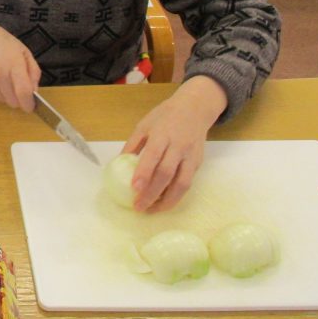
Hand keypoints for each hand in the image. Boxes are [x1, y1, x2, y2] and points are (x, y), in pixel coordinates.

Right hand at [0, 9, 40, 111]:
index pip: (23, 92)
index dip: (29, 104)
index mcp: (14, 63)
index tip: (31, 106)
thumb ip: (34, 72)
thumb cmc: (2, 42)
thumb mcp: (24, 52)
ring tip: (5, 79)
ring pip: (3, 101)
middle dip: (19, 100)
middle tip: (19, 90)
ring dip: (7, 95)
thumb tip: (34, 92)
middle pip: (13, 101)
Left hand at [122, 75, 226, 212]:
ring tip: (151, 210)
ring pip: (182, 183)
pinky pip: (187, 183)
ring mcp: (191, 156)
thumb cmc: (165, 116)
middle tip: (139, 207)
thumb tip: (118, 163)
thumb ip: (132, 144)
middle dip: (152, 193)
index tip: (134, 188)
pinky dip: (176, 195)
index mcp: (163, 134)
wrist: (195, 108)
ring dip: (167, 201)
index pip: (153, 155)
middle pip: (167, 174)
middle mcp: (179, 146)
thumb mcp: (144, 124)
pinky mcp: (198, 163)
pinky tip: (163, 201)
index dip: (144, 173)